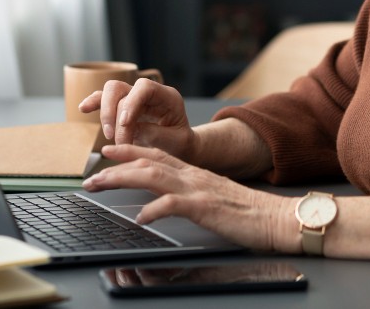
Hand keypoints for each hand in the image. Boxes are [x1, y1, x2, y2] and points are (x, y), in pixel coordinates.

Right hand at [78, 78, 195, 160]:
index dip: (131, 102)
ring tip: (110, 137)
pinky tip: (84, 109)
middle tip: (115, 138)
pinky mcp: (122, 108)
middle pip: (121, 87)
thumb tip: (129, 128)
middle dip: (113, 113)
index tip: (125, 124)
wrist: (180, 147)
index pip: (145, 87)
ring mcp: (134, 99)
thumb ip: (153, 133)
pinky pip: (104, 100)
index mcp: (167, 97)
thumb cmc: (180, 143)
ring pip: (110, 92)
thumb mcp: (174, 141)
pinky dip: (93, 103)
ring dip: (105, 115)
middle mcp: (149, 94)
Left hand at [82, 144, 300, 253]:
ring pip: (153, 176)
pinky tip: (141, 218)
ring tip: (100, 185)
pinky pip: (174, 205)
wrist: (278, 218)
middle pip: (148, 162)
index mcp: (195, 173)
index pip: (158, 154)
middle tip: (91, 173)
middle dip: (115, 166)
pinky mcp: (207, 208)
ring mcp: (199, 190)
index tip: (109, 151)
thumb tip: (166, 203)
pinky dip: (154, 210)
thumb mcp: (214, 198)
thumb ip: (191, 195)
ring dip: (123, 178)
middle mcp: (194, 176)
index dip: (131, 151)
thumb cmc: (249, 213)